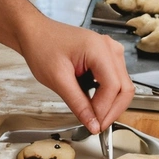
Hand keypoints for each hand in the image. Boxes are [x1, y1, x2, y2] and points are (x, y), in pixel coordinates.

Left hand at [19, 18, 134, 132]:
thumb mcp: (58, 79)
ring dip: (111, 104)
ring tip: (93, 115)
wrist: (34, 32)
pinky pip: (114, 80)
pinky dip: (106, 95)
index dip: (105, 109)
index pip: (113, 86)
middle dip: (112, 110)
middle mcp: (108, 47)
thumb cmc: (42, 46)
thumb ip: (78, 104)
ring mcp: (108, 51)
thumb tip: (93, 124)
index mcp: (98, 48)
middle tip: (96, 125)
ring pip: (122, 85)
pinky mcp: (104, 56)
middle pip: (124, 87)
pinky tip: (93, 102)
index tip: (94, 125)